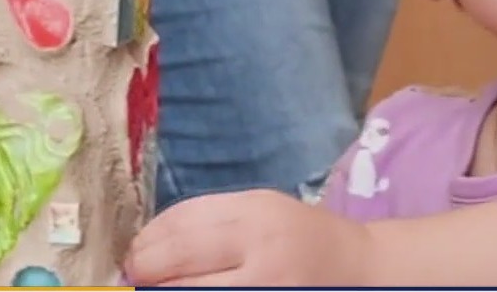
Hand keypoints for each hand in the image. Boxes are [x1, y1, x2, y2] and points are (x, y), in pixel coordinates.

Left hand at [124, 189, 372, 286]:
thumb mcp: (261, 212)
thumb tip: (142, 252)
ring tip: (163, 291)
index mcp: (257, 213)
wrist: (362, 272)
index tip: (134, 255)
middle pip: (176, 266)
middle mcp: (262, 252)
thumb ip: (207, 224)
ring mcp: (268, 290)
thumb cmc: (302, 240)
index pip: (180, 225)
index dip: (145, 243)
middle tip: (139, 280)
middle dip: (145, 276)